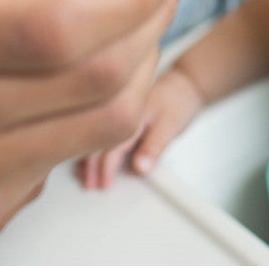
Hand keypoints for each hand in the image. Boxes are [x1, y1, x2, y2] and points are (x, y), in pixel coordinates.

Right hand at [77, 66, 205, 188]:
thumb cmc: (177, 102)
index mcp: (130, 113)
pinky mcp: (116, 111)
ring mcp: (115, 108)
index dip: (105, 167)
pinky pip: (100, 128)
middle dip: (89, 164)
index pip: (110, 144)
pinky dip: (92, 144)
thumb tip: (139, 168)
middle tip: (89, 184)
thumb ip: (154, 148)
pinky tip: (88, 157)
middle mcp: (118, 109)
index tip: (103, 184)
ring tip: (84, 175)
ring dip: (87, 155)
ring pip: (94, 133)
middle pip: (96, 138)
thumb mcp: (170, 126)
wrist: (184, 83)